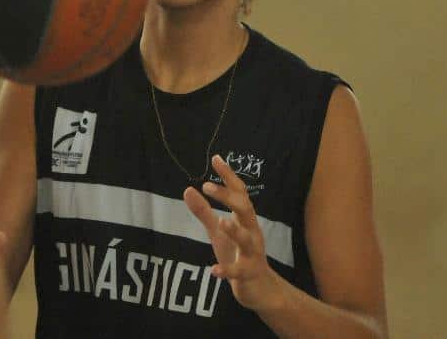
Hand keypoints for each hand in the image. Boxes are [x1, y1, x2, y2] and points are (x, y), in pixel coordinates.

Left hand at [182, 154, 283, 313]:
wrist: (259, 286)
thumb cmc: (237, 253)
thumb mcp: (218, 231)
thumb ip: (204, 211)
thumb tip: (187, 189)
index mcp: (244, 219)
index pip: (239, 192)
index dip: (228, 176)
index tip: (215, 159)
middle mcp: (251, 231)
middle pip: (245, 209)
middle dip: (229, 197)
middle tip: (207, 186)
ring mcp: (252, 252)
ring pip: (247, 239)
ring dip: (235, 230)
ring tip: (222, 222)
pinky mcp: (248, 272)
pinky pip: (238, 270)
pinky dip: (227, 270)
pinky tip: (213, 270)